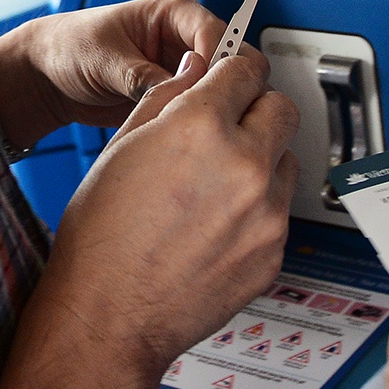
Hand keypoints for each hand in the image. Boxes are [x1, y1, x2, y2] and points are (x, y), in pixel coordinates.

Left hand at [0, 0, 226, 149]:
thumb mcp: (106, 60)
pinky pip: (203, 112)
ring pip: (224, 90)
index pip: (220, 32)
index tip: (214, 89)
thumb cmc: (69, 49)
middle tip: (211, 115)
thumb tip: (179, 93)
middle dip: (226, 88)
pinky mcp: (178, 97)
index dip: (222, 61)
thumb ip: (143, 77)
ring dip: (214, 109)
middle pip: (233, 62)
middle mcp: (187, 40)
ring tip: (195, 130)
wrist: (46, 78)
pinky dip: (199, 125)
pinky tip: (185, 137)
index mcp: (175, 13)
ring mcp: (185, 70)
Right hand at [0, 48, 295, 388]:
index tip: (236, 75)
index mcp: (201, 128)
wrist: (107, 319)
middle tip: (232, 125)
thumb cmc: (101, 241)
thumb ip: (168, 98)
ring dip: (262, 160)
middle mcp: (244, 165)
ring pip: (287, 159)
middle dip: (257, 109)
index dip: (236, 69)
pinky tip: (217, 226)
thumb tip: (197, 71)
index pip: (247, 69)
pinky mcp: (274, 252)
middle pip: (282, 108)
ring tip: (217, 185)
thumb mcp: (121, 146)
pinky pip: (280, 211)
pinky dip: (258, 209)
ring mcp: (266, 212)